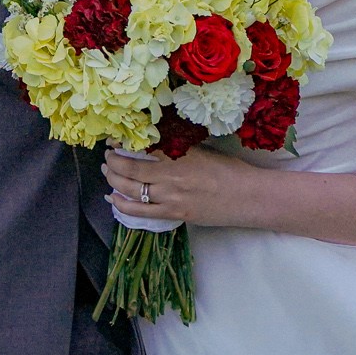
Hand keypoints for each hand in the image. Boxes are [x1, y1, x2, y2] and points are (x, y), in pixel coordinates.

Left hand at [102, 144, 250, 225]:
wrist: (248, 197)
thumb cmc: (229, 170)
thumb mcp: (202, 150)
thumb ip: (176, 148)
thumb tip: (153, 143)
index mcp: (179, 154)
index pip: (141, 146)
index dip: (122, 143)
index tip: (114, 140)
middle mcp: (170, 175)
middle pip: (129, 168)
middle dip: (113, 161)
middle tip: (108, 157)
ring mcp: (170, 197)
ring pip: (130, 189)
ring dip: (113, 180)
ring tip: (108, 173)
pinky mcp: (173, 214)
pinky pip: (139, 211)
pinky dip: (122, 204)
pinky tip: (114, 198)